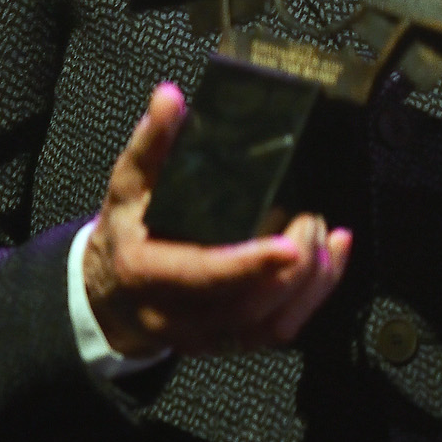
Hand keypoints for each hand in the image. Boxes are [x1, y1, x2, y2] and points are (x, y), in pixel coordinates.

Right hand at [82, 84, 351, 357]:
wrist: (110, 295)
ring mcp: (207, 336)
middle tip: (312, 219)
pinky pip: (280, 333)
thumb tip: (170, 99)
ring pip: (271, 327)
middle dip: (295, 266)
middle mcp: (177, 314)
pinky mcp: (232, 342)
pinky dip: (316, 296)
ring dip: (311, 283)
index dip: (249, 265)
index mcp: (148, 271)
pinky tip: (331, 258)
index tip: (289, 246)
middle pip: (249, 306)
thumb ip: (152, 141)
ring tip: (323, 235)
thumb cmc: (126, 233)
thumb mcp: (129, 184)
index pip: (203, 275)